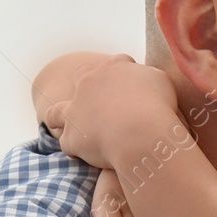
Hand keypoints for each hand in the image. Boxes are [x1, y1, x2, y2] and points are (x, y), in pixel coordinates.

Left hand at [41, 54, 180, 169]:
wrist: (140, 133)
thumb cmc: (156, 105)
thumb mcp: (160, 81)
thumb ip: (148, 77)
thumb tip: (144, 80)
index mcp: (113, 67)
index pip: (116, 64)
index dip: (125, 74)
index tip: (135, 87)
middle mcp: (88, 83)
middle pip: (80, 77)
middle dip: (87, 85)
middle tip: (103, 100)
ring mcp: (75, 110)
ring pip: (56, 112)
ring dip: (61, 117)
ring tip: (72, 125)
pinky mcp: (72, 136)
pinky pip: (67, 143)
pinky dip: (74, 147)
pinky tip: (84, 152)